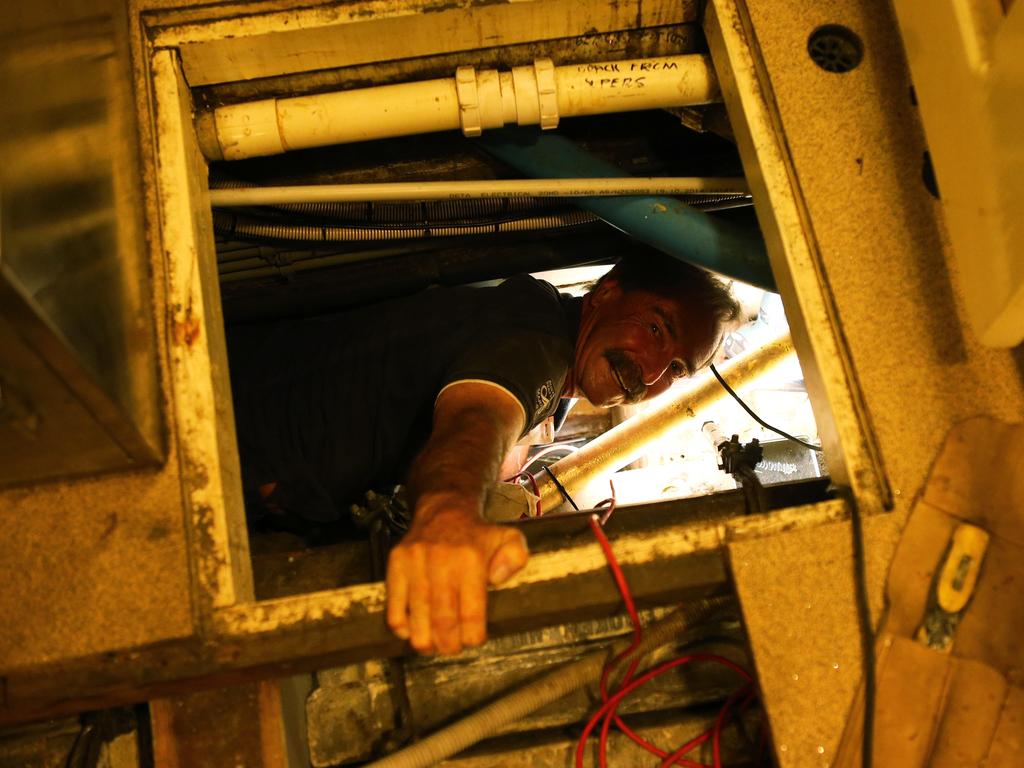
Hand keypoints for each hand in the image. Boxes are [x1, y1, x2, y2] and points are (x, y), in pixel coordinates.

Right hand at [385, 501, 528, 654]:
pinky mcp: (396, 564)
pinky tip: (412, 630)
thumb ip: (515, 558)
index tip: (474, 639)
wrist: (442, 511)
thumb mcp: (509, 539)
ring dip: (426, 642)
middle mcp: (441, 560)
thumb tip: (497, 580)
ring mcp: (415, 562)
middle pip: (443, 622)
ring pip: (417, 619)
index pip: (471, 613)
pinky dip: (402, 627)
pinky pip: (394, 607)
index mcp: (471, 559)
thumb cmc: (477, 534)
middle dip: (449, 644)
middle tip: (452, 648)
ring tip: (433, 645)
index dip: (473, 636)